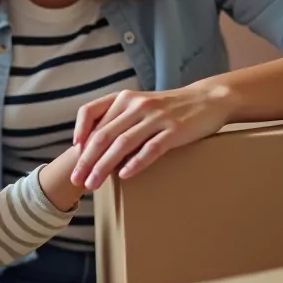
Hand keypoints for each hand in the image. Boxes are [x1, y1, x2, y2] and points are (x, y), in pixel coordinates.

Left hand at [71, 85, 233, 190]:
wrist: (208, 100)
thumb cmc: (168, 108)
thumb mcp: (140, 105)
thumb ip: (118, 119)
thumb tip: (92, 146)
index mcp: (124, 98)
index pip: (91, 111)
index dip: (79, 132)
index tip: (74, 152)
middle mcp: (136, 105)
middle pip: (103, 134)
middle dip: (86, 159)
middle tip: (77, 180)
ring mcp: (156, 117)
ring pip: (122, 143)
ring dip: (104, 166)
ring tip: (93, 183)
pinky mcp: (174, 130)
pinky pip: (151, 149)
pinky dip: (135, 162)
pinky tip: (124, 175)